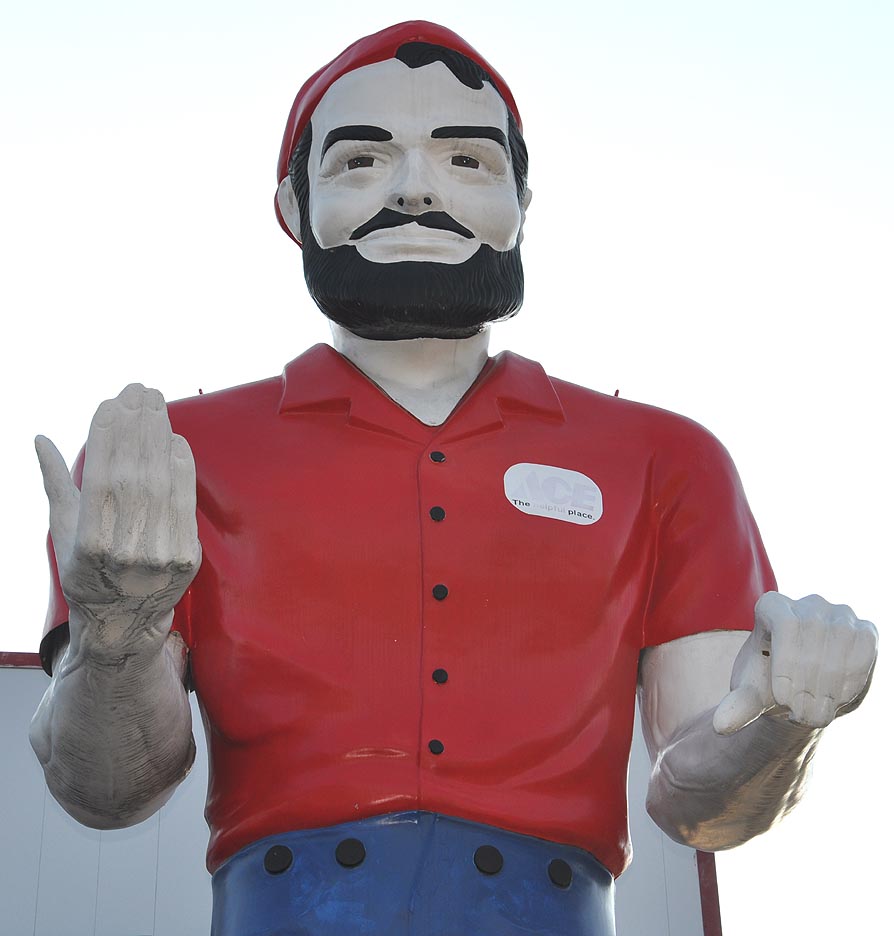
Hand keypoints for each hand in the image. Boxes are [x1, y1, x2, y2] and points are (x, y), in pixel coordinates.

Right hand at [36, 384, 200, 657]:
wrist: (125, 623)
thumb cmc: (86, 572)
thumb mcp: (62, 532)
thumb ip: (55, 483)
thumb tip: (40, 439)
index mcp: (91, 545)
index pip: (102, 477)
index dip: (107, 436)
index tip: (109, 402)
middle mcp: (129, 550)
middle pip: (136, 473)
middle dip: (138, 424)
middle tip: (138, 390)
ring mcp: (163, 555)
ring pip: (163, 482)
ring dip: (160, 436)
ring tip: (156, 404)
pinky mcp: (188, 557)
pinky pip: (186, 500)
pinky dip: (181, 465)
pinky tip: (175, 438)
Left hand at [713, 591, 876, 733]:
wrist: (800, 692)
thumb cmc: (768, 685)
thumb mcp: (750, 696)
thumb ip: (738, 705)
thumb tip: (720, 726)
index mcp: (772, 606)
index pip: (786, 624)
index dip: (788, 662)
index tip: (783, 698)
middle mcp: (807, 603)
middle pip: (814, 634)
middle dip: (809, 681)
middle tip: (800, 714)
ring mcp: (838, 614)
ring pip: (841, 641)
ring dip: (831, 684)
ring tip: (815, 713)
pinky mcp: (864, 631)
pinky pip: (864, 649)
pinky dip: (852, 678)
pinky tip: (837, 700)